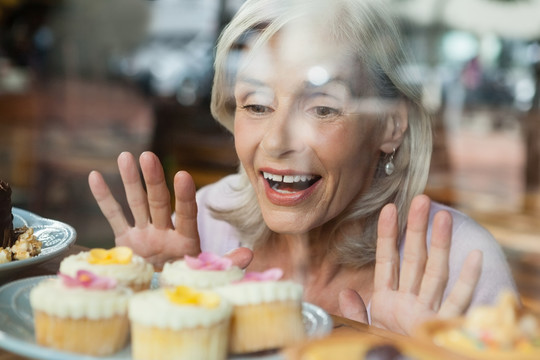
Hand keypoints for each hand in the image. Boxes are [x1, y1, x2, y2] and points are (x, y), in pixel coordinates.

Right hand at [89, 151, 252, 269]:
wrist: (162, 293)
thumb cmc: (187, 282)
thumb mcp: (207, 274)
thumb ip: (226, 263)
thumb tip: (250, 254)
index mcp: (186, 239)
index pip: (186, 214)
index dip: (185, 197)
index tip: (182, 175)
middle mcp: (164, 231)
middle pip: (159, 202)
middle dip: (153, 181)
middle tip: (148, 156)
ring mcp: (143, 233)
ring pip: (136, 203)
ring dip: (130, 181)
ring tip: (126, 156)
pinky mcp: (124, 241)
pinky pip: (114, 216)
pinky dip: (104, 198)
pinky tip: (95, 176)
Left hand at [339, 194, 482, 334]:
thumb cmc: (387, 345)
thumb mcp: (366, 330)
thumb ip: (356, 312)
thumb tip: (345, 291)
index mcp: (388, 300)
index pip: (387, 260)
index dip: (387, 235)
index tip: (388, 209)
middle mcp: (409, 299)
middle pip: (413, 258)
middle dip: (416, 230)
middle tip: (421, 200)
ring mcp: (426, 309)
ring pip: (435, 271)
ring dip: (439, 245)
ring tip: (443, 216)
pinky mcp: (441, 324)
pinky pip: (457, 300)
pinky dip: (467, 280)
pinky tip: (474, 256)